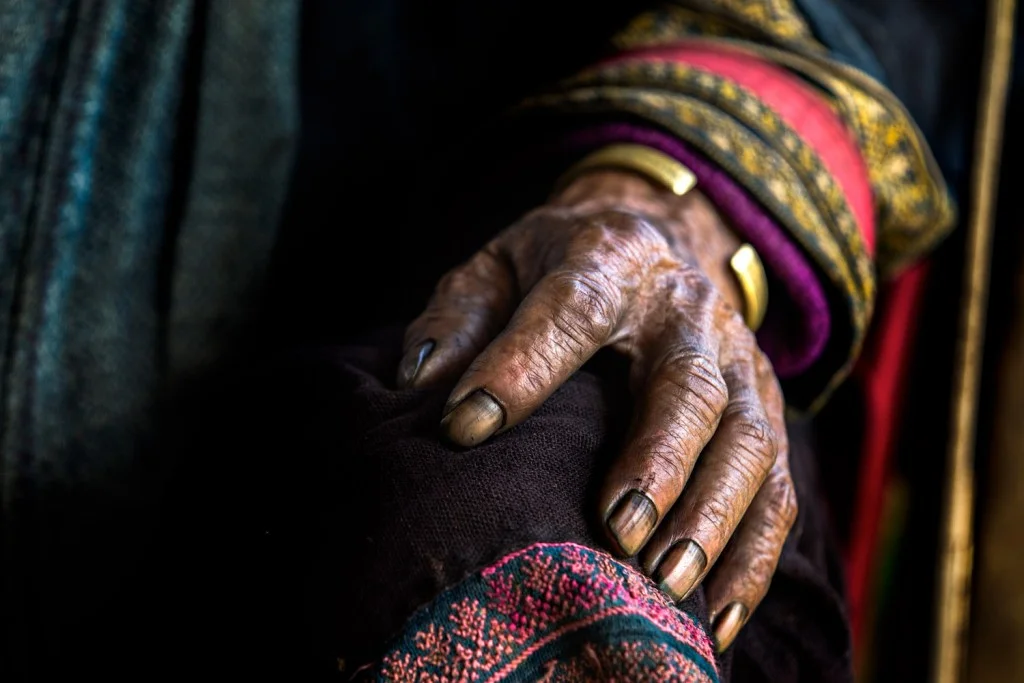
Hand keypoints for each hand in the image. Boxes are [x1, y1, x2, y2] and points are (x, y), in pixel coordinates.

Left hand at [398, 170, 796, 650]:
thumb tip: (421, 385)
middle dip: (659, 461)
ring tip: (668, 586)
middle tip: (618, 533)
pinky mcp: (765, 407)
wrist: (656, 236)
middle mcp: (687, 310)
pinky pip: (778, 484)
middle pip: (689, 386)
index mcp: (611, 260)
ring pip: (748, 440)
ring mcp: (739, 360)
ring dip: (714, 517)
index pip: (570, 310)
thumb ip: (460, 318)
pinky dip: (756, 554)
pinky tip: (719, 616)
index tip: (465, 427)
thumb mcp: (499, 267)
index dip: (521, 366)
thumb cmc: (561, 264)